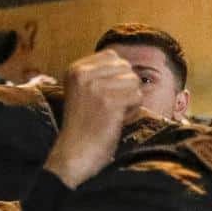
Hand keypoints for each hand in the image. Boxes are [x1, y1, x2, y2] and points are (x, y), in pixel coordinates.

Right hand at [41, 50, 142, 188]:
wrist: (74, 153)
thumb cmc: (84, 126)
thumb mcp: (84, 92)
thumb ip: (101, 76)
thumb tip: (129, 66)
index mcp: (75, 69)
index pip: (113, 57)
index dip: (118, 78)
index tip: (104, 97)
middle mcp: (83, 73)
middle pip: (127, 69)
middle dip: (126, 89)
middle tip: (110, 108)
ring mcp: (95, 86)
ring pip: (134, 82)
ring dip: (130, 102)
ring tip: (112, 115)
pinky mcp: (109, 101)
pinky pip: (138, 97)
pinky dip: (133, 112)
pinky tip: (117, 122)